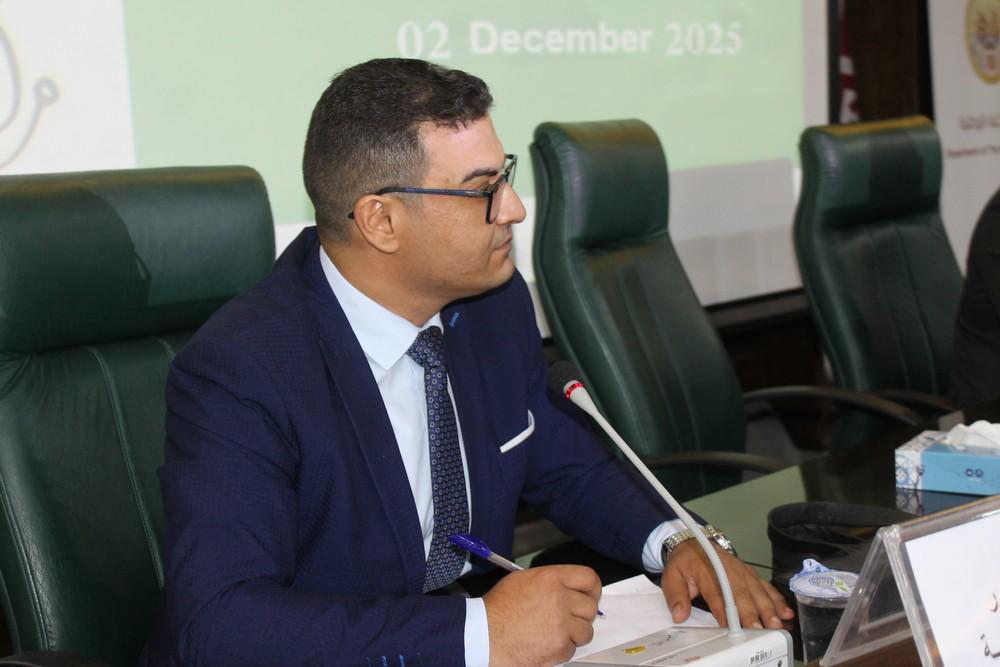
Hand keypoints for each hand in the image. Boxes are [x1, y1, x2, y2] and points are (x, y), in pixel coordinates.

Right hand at [484, 565, 601, 665]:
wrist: (483, 635)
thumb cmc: (497, 609)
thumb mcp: (522, 581)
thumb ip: (550, 583)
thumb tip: (569, 591)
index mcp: (551, 578)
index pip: (589, 578)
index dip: (593, 589)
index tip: (590, 597)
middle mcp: (560, 598)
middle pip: (590, 607)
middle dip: (582, 615)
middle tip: (568, 619)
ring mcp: (562, 624)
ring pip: (586, 631)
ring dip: (574, 634)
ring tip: (555, 633)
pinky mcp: (559, 646)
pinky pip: (572, 649)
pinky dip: (561, 650)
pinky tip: (544, 644)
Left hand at [661, 540, 793, 629]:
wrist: (693, 542)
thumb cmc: (685, 562)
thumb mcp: (671, 575)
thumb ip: (675, 595)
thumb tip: (679, 614)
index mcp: (708, 570)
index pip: (718, 594)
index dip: (725, 612)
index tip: (732, 627)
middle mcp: (729, 569)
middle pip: (742, 593)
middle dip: (753, 612)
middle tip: (761, 629)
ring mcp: (742, 571)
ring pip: (758, 591)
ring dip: (769, 608)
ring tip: (777, 624)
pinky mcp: (750, 574)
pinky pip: (766, 586)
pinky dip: (777, 599)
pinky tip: (785, 612)